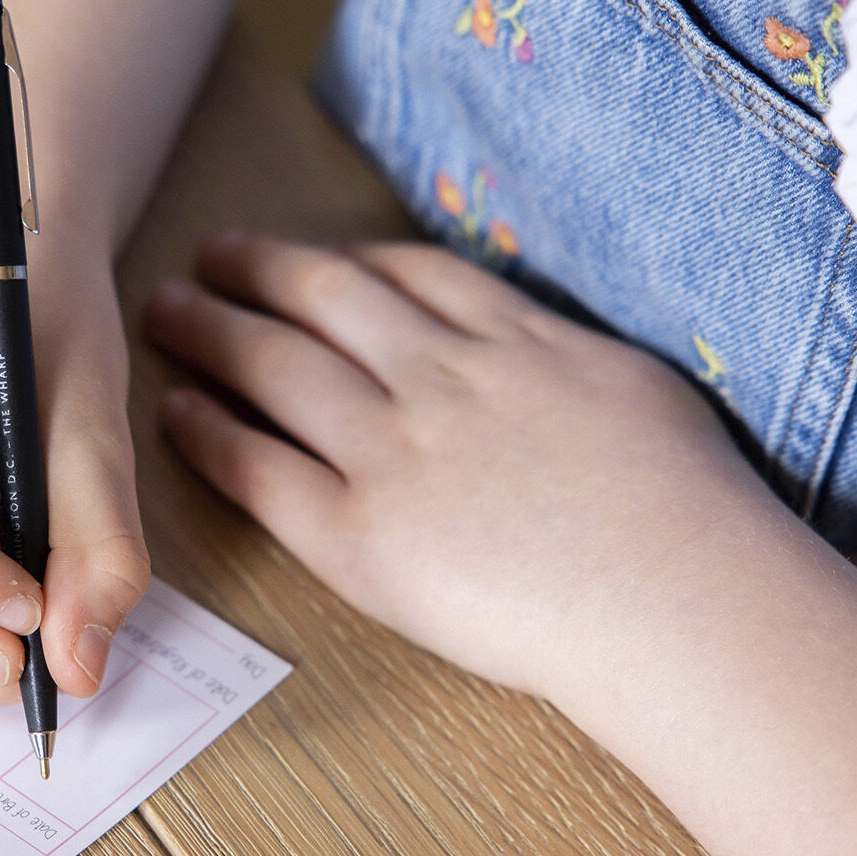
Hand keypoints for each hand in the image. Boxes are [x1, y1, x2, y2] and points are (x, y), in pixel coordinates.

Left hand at [146, 231, 773, 701]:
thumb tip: (534, 345)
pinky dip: (210, 433)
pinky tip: (176, 411)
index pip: (407, 275)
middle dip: (259, 268)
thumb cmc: (690, 514)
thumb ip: (563, 358)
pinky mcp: (359, 535)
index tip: (310, 254)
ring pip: (277, 367)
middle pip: (324, 300)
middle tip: (211, 254)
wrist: (679, 601)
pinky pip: (262, 469)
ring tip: (167, 310)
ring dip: (213, 330)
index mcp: (514, 341)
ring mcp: (394, 452)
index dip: (343, 258)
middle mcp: (441, 377)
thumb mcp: (637, 390)